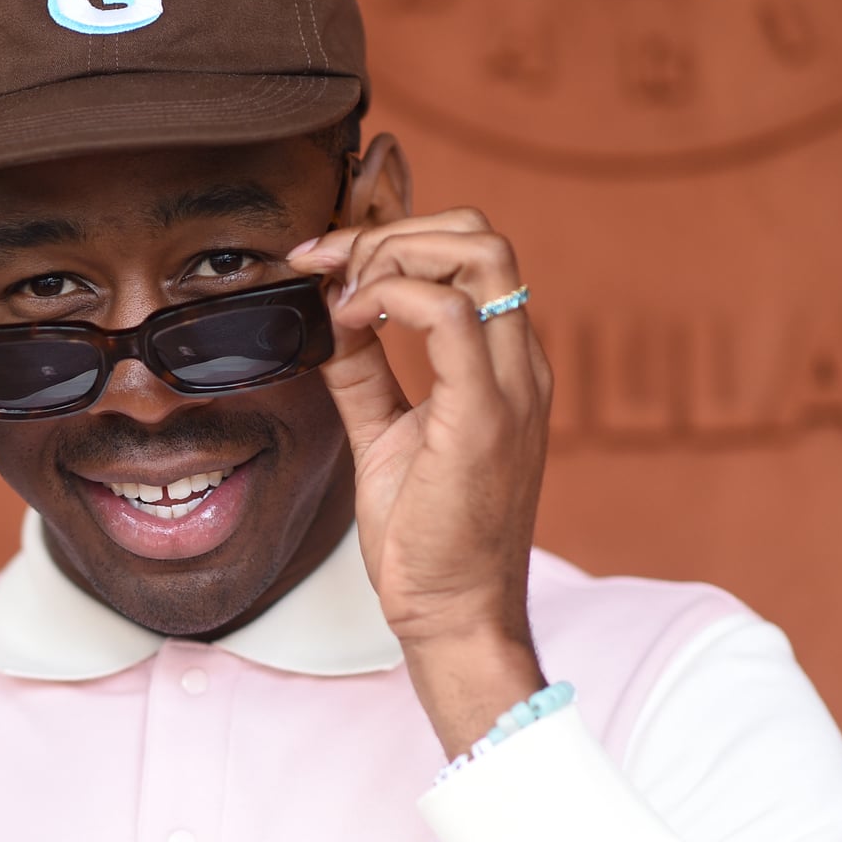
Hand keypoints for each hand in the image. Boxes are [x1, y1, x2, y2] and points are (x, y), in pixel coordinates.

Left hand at [288, 208, 553, 750]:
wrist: (452, 613)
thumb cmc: (427, 535)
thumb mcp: (384, 433)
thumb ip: (363, 372)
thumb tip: (329, 317)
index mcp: (503, 364)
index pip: (471, 255)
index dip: (392, 236)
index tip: (322, 259)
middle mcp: (519, 364)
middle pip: (482, 235)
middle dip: (393, 229)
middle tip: (328, 264)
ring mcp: (512, 386)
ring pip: (478, 253)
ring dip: (391, 252)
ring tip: (341, 293)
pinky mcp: (486, 416)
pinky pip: (450, 315)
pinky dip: (391, 296)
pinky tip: (351, 319)